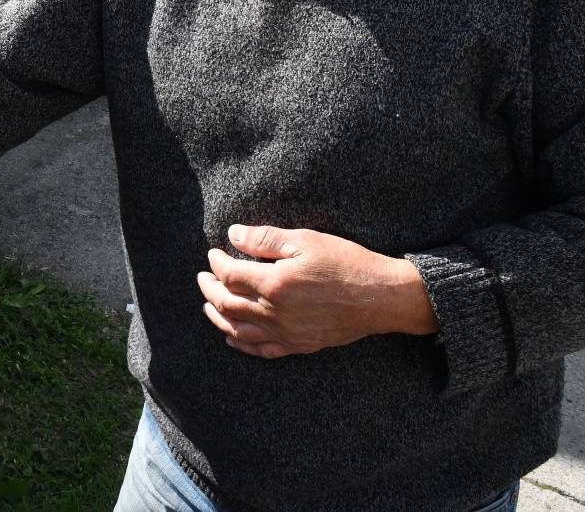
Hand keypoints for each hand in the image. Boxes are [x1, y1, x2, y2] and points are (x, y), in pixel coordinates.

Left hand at [196, 224, 437, 359]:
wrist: (382, 297)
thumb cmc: (346, 264)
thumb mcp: (305, 241)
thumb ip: (265, 239)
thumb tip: (233, 235)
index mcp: (274, 284)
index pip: (229, 275)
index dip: (216, 263)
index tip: (213, 253)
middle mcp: (274, 313)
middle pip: (227, 304)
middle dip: (210, 290)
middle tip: (203, 278)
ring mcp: (286, 333)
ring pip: (238, 330)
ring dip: (218, 317)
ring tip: (208, 305)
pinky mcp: (299, 345)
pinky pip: (262, 350)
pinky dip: (241, 344)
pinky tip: (232, 337)